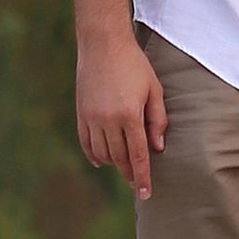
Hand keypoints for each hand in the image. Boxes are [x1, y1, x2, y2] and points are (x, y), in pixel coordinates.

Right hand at [75, 25, 166, 198]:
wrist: (103, 44)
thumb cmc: (134, 65)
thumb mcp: (154, 89)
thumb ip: (157, 120)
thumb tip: (158, 148)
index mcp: (129, 114)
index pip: (138, 155)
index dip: (143, 177)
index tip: (146, 194)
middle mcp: (108, 120)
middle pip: (119, 158)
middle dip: (130, 173)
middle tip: (138, 183)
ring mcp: (91, 118)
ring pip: (102, 154)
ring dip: (114, 164)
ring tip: (124, 167)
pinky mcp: (80, 114)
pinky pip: (86, 143)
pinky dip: (95, 155)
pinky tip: (103, 160)